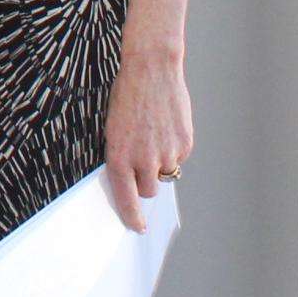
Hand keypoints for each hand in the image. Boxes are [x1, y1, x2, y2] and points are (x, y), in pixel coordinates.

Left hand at [103, 46, 192, 232]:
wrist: (151, 69)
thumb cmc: (126, 95)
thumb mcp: (112, 127)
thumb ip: (122, 154)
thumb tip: (129, 178)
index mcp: (119, 154)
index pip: (125, 196)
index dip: (131, 215)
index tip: (135, 226)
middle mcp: (143, 158)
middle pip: (147, 190)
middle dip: (144, 182)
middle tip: (141, 161)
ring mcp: (167, 153)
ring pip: (165, 174)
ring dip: (159, 163)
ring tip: (152, 135)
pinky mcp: (185, 144)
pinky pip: (179, 157)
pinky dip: (173, 148)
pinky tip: (165, 126)